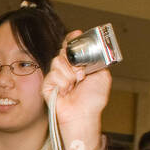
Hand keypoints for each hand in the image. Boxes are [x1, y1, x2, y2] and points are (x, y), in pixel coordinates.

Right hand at [41, 32, 111, 149]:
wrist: (83, 114)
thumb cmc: (93, 99)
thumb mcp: (102, 75)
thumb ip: (97, 59)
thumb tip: (90, 48)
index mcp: (78, 64)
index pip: (71, 46)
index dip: (72, 40)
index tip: (77, 35)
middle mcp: (66, 69)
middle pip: (63, 51)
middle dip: (73, 59)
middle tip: (81, 72)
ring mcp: (56, 76)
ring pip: (57, 61)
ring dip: (69, 74)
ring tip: (74, 85)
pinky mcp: (47, 85)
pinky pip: (52, 75)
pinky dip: (62, 83)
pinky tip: (65, 91)